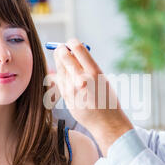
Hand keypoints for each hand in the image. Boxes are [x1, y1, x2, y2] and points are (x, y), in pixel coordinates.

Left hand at [53, 39, 133, 155]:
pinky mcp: (65, 96)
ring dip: (60, 62)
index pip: (77, 47)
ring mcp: (71, 89)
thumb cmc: (106, 98)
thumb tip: (73, 50)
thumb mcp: (102, 78)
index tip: (72, 44)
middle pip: (63, 55)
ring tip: (68, 64)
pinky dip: (61, 75)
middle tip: (63, 49)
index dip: (72, 42)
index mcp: (94, 72)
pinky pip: (58, 79)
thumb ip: (88, 65)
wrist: (105, 122)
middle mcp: (81, 79)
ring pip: (58, 67)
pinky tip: (68, 78)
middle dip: (61, 49)